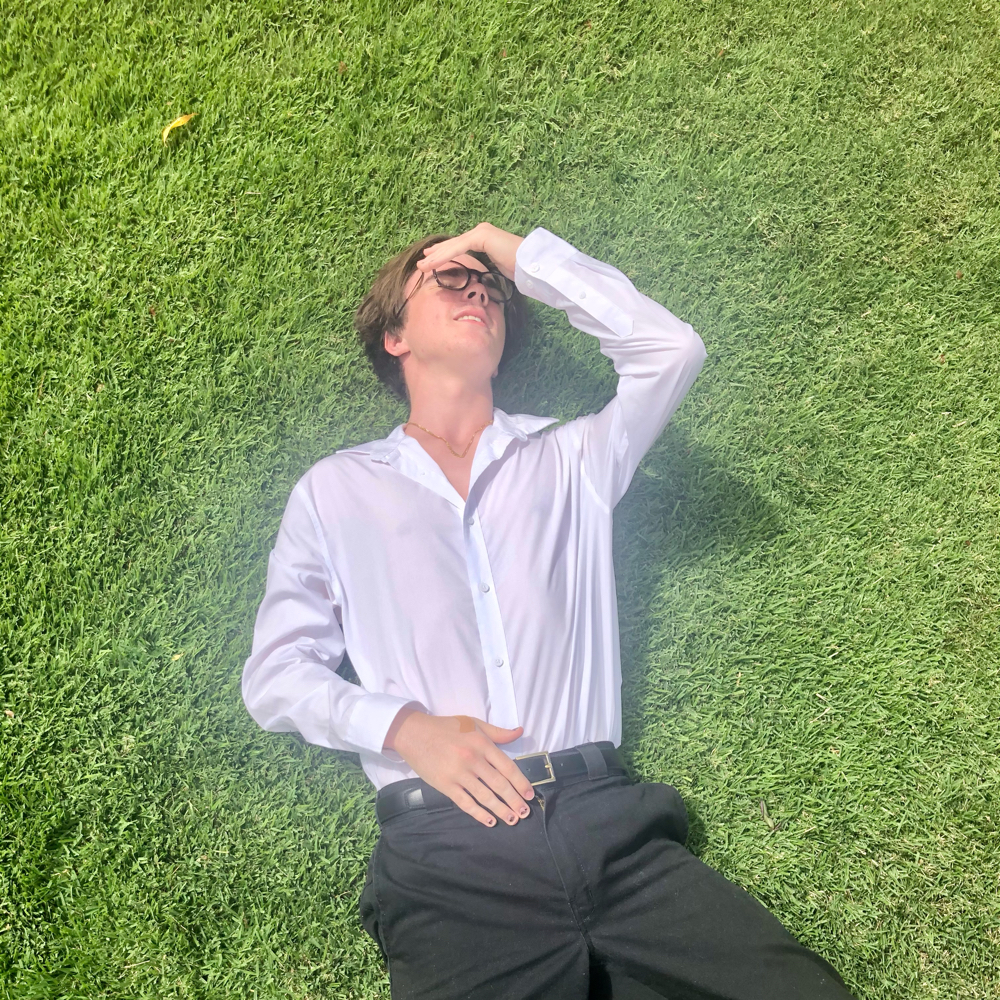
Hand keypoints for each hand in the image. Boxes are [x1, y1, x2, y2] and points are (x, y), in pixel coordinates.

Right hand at [385, 709, 535, 827]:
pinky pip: (466, 803)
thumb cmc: (447, 727)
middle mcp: (473, 759)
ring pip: (485, 796)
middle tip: (525, 813)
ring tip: (512, 819)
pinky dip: (479, 813)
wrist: (415, 733)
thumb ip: (498, 732)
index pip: (507, 767)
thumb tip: (520, 732)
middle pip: (499, 784)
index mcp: (482, 743)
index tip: (530, 795)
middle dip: (514, 801)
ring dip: (501, 810)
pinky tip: (489, 821)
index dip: (521, 783)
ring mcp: (459, 774)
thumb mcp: (474, 723)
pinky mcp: (446, 785)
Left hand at [415, 222, 524, 280]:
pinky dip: (445, 256)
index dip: (445, 252)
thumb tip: (479, 278)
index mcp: (485, 238)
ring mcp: (481, 232)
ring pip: (453, 246)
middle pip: (454, 244)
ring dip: (436, 256)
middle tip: (421, 261)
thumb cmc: (519, 270)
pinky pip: (459, 248)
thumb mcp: (497, 270)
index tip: (432, 258)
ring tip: (422, 265)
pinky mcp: (481, 236)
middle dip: (436, 253)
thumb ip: (486, 268)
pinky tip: (433, 263)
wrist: (531, 265)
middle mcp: (482, 231)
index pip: (460, 245)